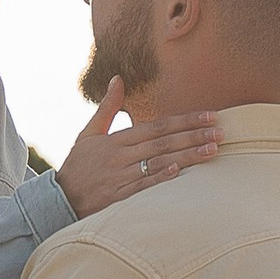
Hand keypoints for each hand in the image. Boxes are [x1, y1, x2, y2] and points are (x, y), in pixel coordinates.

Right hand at [55, 85, 219, 219]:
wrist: (59, 200)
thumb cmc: (78, 166)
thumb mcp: (88, 134)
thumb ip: (107, 108)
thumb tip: (117, 79)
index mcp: (116, 140)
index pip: (157, 126)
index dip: (184, 120)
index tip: (209, 116)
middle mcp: (120, 156)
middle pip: (163, 143)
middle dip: (194, 136)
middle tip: (221, 132)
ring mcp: (120, 177)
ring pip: (159, 163)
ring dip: (187, 156)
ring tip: (212, 151)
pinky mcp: (118, 198)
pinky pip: (143, 186)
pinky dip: (161, 178)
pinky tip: (181, 171)